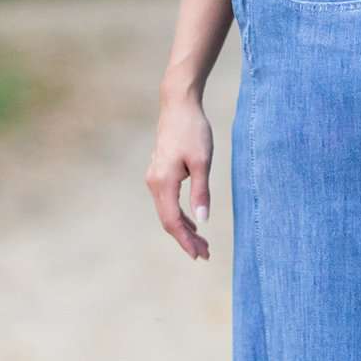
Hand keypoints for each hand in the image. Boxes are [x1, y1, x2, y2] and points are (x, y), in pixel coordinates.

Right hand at [145, 91, 212, 259]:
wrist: (178, 105)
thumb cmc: (193, 130)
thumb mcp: (203, 162)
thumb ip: (201, 192)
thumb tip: (203, 221)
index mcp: (163, 182)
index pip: (173, 221)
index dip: (186, 240)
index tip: (200, 254)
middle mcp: (154, 183)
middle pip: (168, 220)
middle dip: (186, 239)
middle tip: (205, 253)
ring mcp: (154, 178)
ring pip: (167, 212)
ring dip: (183, 229)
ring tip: (201, 242)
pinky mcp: (159, 173)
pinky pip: (167, 202)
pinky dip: (179, 215)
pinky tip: (192, 222)